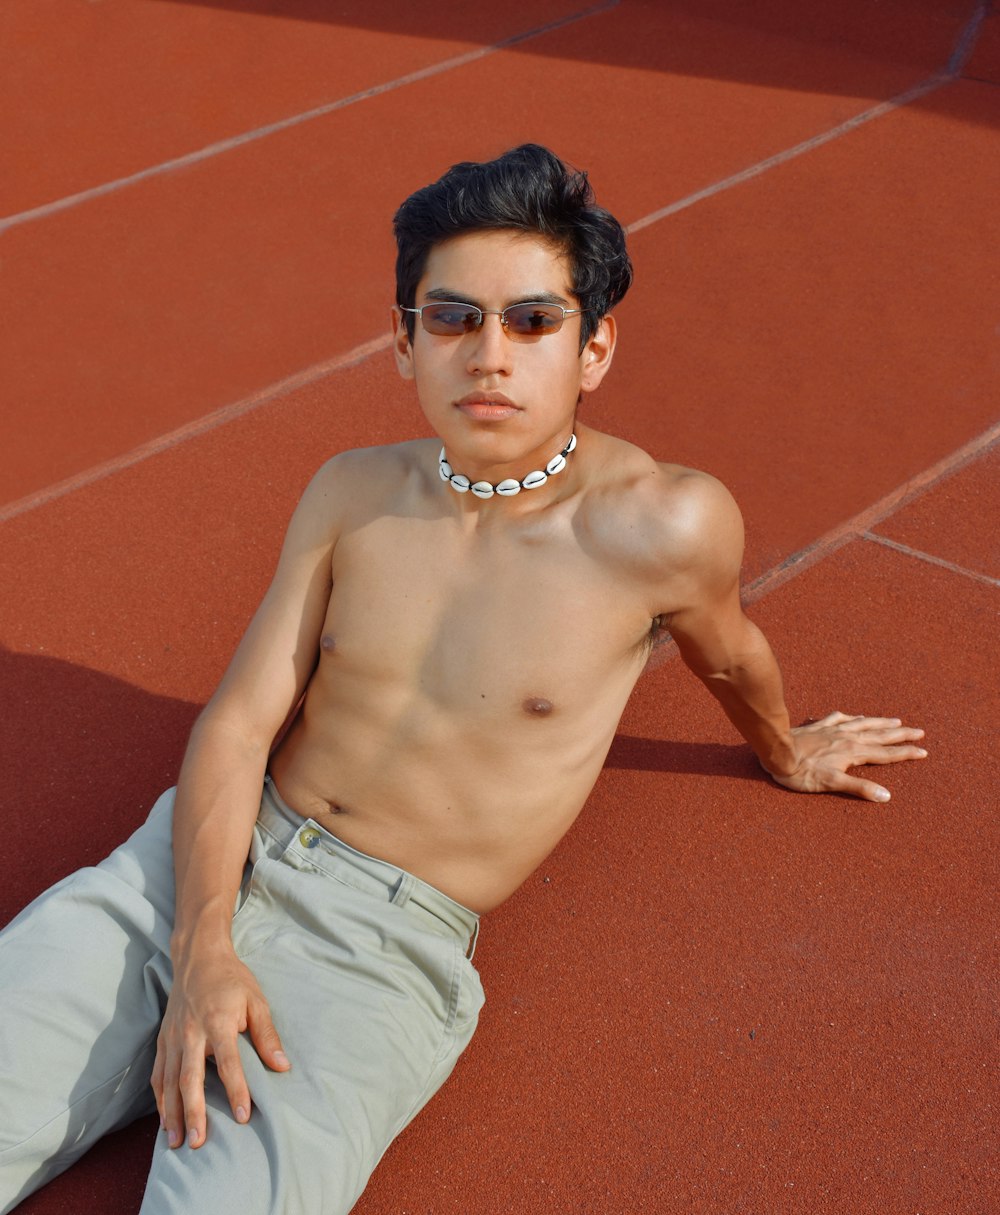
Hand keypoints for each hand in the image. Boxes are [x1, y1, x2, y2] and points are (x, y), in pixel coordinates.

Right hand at [151, 945, 289, 1149]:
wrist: (198, 957)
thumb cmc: (231, 980)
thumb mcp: (256, 1001)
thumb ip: (267, 1035)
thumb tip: (282, 1066)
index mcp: (218, 1021)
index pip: (228, 1062)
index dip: (236, 1090)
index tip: (243, 1116)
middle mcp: (191, 1032)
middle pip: (190, 1078)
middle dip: (193, 1112)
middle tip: (198, 1142)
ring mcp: (173, 1036)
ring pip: (168, 1081)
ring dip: (171, 1113)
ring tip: (176, 1141)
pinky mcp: (162, 1039)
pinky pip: (157, 1073)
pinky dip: (159, 1099)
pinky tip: (165, 1118)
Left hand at [764, 711, 926, 801]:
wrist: (776, 751)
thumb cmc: (802, 772)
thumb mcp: (832, 784)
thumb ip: (859, 789)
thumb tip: (886, 796)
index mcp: (854, 752)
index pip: (886, 754)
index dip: (905, 753)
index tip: (924, 752)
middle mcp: (847, 737)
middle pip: (880, 735)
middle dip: (901, 735)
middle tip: (920, 732)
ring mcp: (833, 729)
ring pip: (863, 724)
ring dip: (881, 723)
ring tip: (896, 721)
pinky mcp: (818, 726)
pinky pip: (839, 718)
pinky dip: (851, 717)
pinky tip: (855, 716)